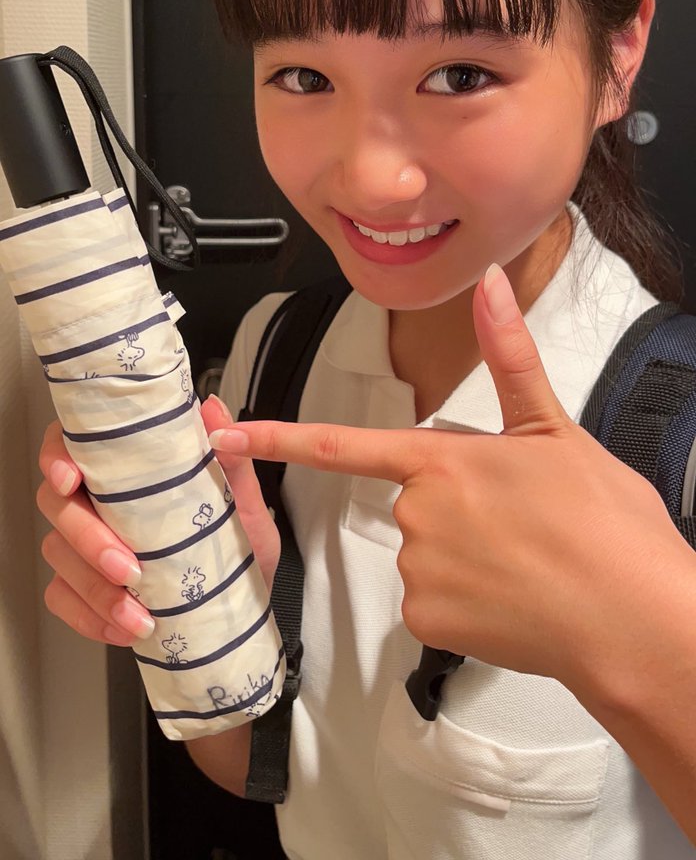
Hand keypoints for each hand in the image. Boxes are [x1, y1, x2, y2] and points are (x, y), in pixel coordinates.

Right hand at [36, 397, 279, 647]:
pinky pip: (63, 599)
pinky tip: (124, 625)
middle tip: (129, 568)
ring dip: (95, 588)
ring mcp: (83, 546)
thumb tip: (216, 411)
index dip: (58, 458)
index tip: (72, 480)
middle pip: (59, 506)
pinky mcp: (82, 588)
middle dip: (88, 538)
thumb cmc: (232, 544)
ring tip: (137, 611)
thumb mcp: (243, 503)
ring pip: (59, 555)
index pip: (71, 445)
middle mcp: (96, 501)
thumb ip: (230, 459)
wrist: (239, 603)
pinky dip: (90, 616)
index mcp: (126, 470)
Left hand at [206, 264, 693, 700]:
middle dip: (457, 510)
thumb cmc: (603, 524)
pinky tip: (511, 599)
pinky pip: (433, 604)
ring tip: (526, 561)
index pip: (343, 444)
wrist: (632, 616)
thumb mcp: (555, 430)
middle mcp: (417, 513)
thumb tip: (490, 284)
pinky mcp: (428, 622)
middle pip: (414, 504)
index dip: (278, 437)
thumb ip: (509, 356)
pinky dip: (465, 603)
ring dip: (465, 558)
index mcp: (442, 459)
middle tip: (522, 522)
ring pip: (426, 556)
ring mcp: (419, 571)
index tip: (224, 437)